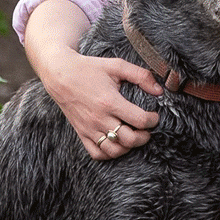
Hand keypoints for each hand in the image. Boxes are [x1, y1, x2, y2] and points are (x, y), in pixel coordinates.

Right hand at [33, 43, 162, 160]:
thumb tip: (159, 90)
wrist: (60, 74)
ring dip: (128, 147)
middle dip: (144, 136)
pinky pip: (97, 153)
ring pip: (114, 150)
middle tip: (146, 129)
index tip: (154, 116)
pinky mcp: (81, 133)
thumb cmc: (88, 68)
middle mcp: (99, 118)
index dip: (153, 120)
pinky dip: (109, 153)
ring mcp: (89, 128)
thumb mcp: (116, 65)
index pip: (140, 120)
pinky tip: (116, 143)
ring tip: (133, 137)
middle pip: (129, 139)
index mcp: (110, 101)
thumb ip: (140, 75)